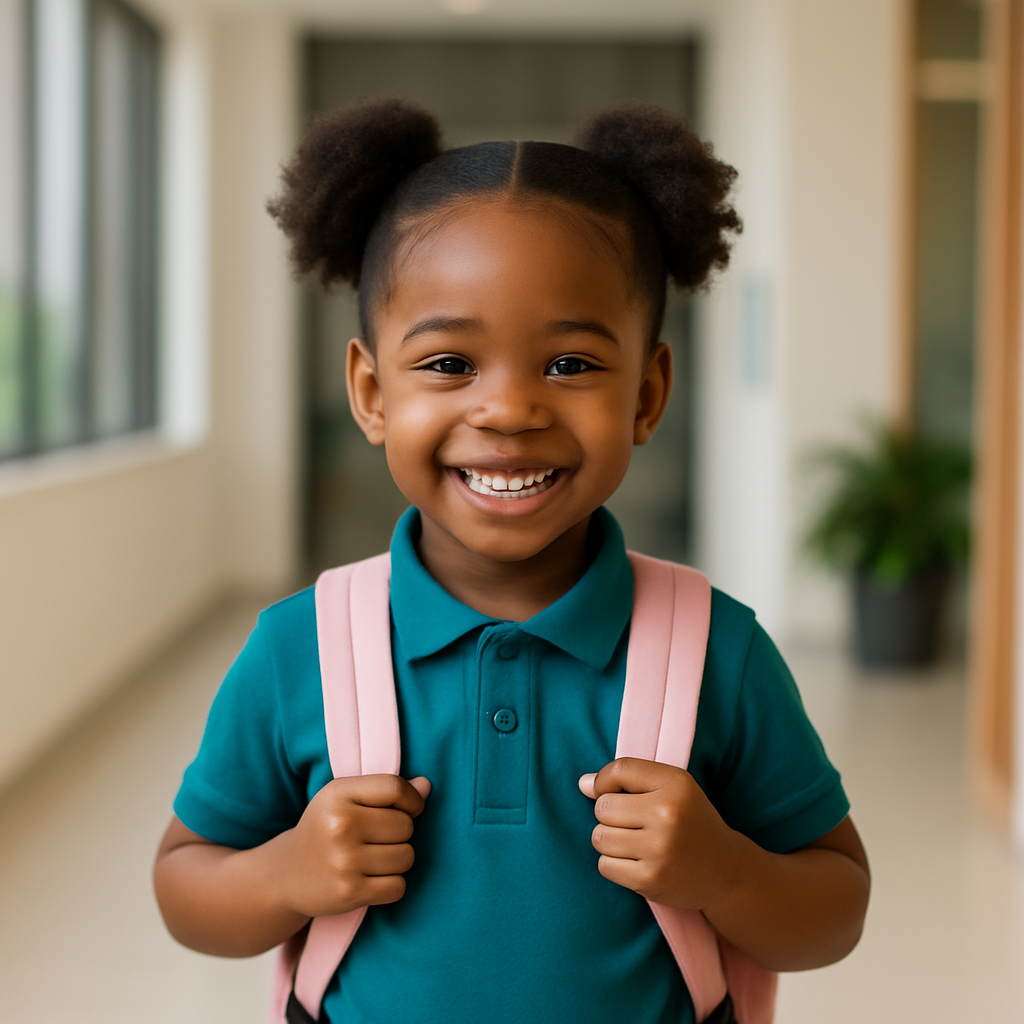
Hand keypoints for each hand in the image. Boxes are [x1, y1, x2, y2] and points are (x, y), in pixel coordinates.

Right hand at [276, 774, 430, 918]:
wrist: (287, 874)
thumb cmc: (326, 828)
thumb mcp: (346, 799)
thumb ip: (387, 790)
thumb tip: (426, 786)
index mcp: (338, 793)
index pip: (395, 788)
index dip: (412, 799)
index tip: (409, 808)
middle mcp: (340, 824)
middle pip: (405, 825)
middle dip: (400, 833)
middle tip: (377, 839)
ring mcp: (344, 860)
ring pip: (406, 856)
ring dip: (398, 860)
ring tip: (374, 858)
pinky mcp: (349, 892)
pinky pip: (398, 886)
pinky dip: (392, 885)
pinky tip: (372, 880)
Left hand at [580, 758, 736, 911]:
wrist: (724, 870)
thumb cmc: (688, 821)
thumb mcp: (671, 787)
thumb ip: (626, 778)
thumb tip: (583, 784)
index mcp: (675, 784)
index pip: (618, 770)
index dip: (605, 782)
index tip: (613, 792)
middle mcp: (668, 814)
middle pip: (603, 807)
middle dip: (609, 815)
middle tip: (633, 823)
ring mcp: (659, 849)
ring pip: (599, 837)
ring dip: (609, 841)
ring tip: (635, 843)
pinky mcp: (650, 879)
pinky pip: (604, 865)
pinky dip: (614, 864)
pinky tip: (637, 862)